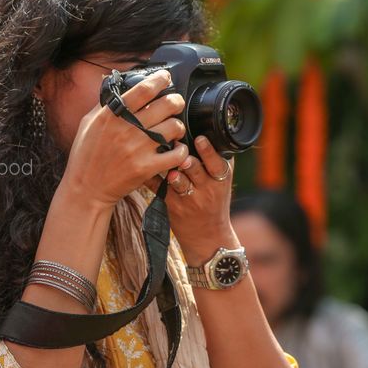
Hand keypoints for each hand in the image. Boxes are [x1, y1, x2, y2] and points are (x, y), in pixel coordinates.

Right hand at [59, 70, 188, 211]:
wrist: (86, 189)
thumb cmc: (86, 156)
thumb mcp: (88, 123)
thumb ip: (104, 104)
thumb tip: (114, 83)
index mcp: (112, 115)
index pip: (143, 89)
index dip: (160, 79)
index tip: (166, 77)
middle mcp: (127, 128)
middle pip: (166, 105)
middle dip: (177, 101)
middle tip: (177, 103)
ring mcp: (138, 148)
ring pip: (175, 127)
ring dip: (179, 127)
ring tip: (175, 130)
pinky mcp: (147, 167)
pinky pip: (177, 154)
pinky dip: (181, 151)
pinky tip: (176, 150)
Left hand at [162, 135, 237, 264]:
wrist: (208, 236)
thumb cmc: (215, 203)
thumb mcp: (223, 183)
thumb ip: (219, 160)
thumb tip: (212, 131)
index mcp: (220, 179)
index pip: (216, 164)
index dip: (208, 152)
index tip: (200, 139)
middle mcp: (206, 189)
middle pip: (196, 171)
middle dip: (188, 162)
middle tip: (182, 154)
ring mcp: (188, 199)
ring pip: (178, 182)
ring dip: (172, 174)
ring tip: (169, 169)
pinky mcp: (172, 206)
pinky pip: (158, 188)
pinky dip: (151, 178)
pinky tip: (144, 168)